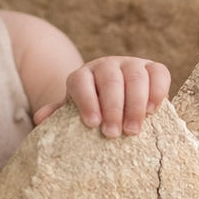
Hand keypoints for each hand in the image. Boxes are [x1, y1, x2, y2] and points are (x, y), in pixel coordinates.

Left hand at [33, 56, 171, 136]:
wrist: (118, 95)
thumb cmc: (93, 107)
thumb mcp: (75, 110)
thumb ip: (59, 113)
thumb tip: (40, 118)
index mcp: (83, 75)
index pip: (81, 83)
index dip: (87, 102)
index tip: (92, 124)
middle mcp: (106, 66)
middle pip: (110, 80)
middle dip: (112, 108)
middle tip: (114, 134)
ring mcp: (131, 64)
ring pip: (135, 76)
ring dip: (135, 104)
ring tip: (134, 130)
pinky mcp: (153, 68)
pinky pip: (158, 73)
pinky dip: (158, 90)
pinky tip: (154, 110)